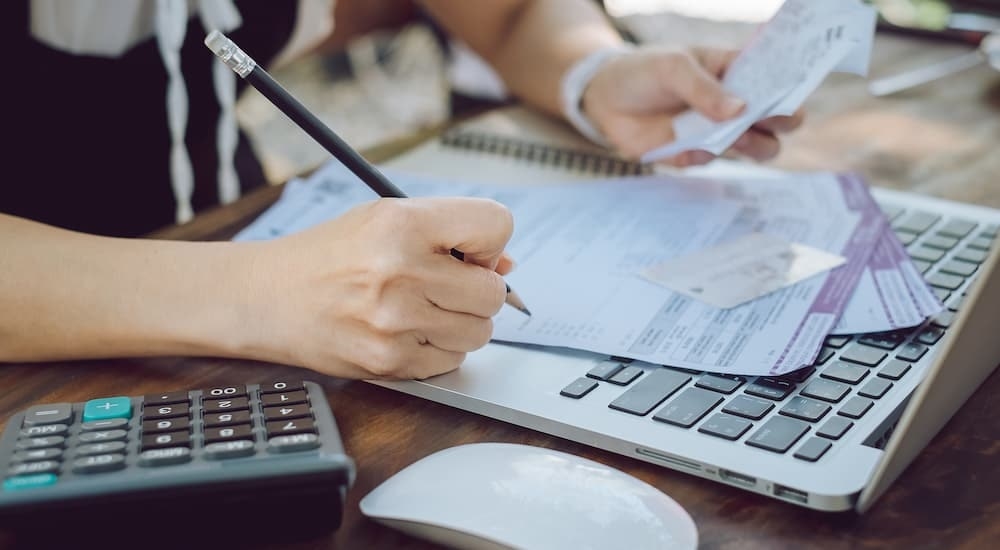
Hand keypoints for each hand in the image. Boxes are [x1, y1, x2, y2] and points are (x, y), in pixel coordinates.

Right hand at [237, 197, 514, 379]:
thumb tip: (506, 267)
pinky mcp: (388, 362)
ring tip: (421, 309)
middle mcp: (401, 270)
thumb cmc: (328, 256)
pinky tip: (405, 332)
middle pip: (493, 291)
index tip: (470, 252)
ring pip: (479, 332)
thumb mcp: (383, 220)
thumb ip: (448, 234)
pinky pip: (450, 361)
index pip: (495, 224)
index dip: (489, 242)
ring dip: (460, 324)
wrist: (266, 299)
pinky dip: (437, 350)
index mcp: (402, 223)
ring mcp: (395, 322)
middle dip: (477, 290)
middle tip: (445, 286)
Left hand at [581, 46, 804, 166]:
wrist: (603, 97)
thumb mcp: (672, 68)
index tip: (788, 98)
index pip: (776, 82)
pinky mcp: (691, 153)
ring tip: (735, 137)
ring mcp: (715, 131)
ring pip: (754, 147)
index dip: (788, 90)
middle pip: (776, 123)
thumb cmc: (643, 70)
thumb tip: (740, 109)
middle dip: (780, 124)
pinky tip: (685, 146)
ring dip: (752, 146)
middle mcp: (732, 104)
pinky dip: (701, 156)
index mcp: (734, 72)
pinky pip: (708, 161)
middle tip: (767, 121)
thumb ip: (704, 88)